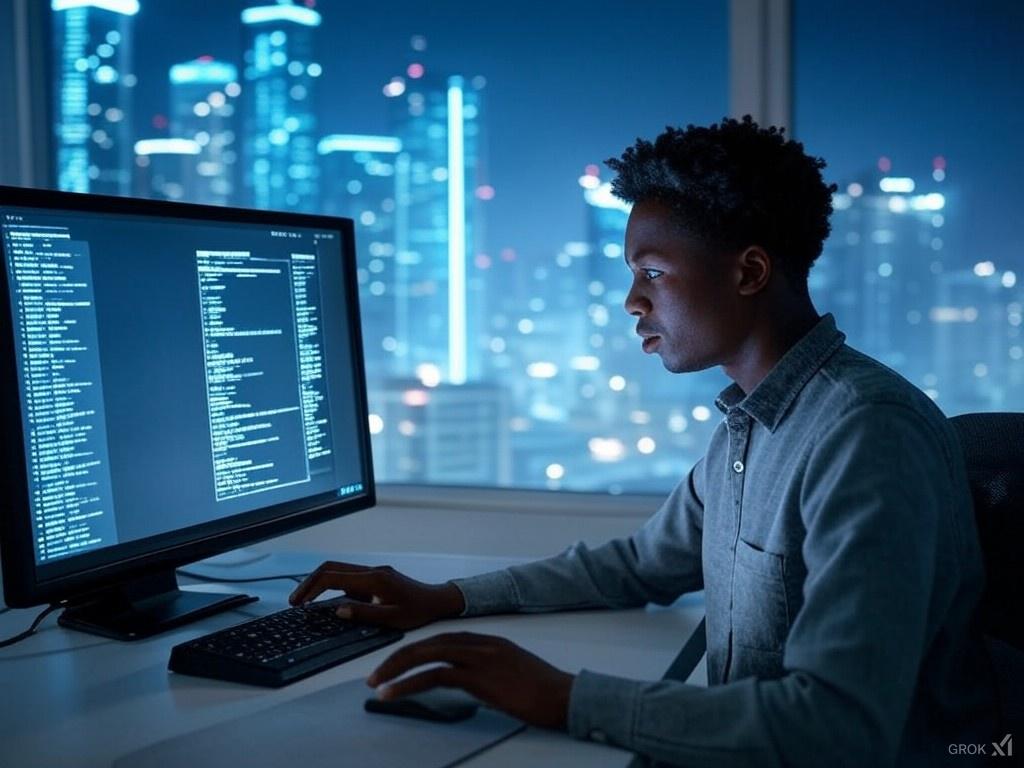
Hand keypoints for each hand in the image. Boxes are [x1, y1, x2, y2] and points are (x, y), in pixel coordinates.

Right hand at [288, 562, 464, 629]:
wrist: (437, 600)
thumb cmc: (418, 611)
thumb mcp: (392, 618)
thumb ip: (364, 614)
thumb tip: (338, 611)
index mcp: (374, 579)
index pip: (333, 577)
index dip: (312, 589)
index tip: (299, 604)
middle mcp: (372, 571)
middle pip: (331, 568)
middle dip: (309, 583)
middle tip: (295, 602)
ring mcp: (372, 573)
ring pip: (338, 571)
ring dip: (319, 584)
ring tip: (306, 603)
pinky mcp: (374, 578)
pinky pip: (348, 578)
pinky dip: (333, 588)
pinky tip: (328, 604)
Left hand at [367, 632, 574, 729]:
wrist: (564, 696)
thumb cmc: (543, 690)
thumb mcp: (511, 672)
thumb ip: (486, 670)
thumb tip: (463, 681)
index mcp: (487, 640)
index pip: (441, 640)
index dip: (415, 651)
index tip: (396, 665)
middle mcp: (480, 643)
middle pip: (428, 643)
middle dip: (397, 658)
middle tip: (376, 675)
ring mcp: (479, 658)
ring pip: (426, 655)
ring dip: (396, 670)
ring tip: (376, 684)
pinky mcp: (478, 678)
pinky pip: (435, 676)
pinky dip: (409, 685)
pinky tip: (393, 694)